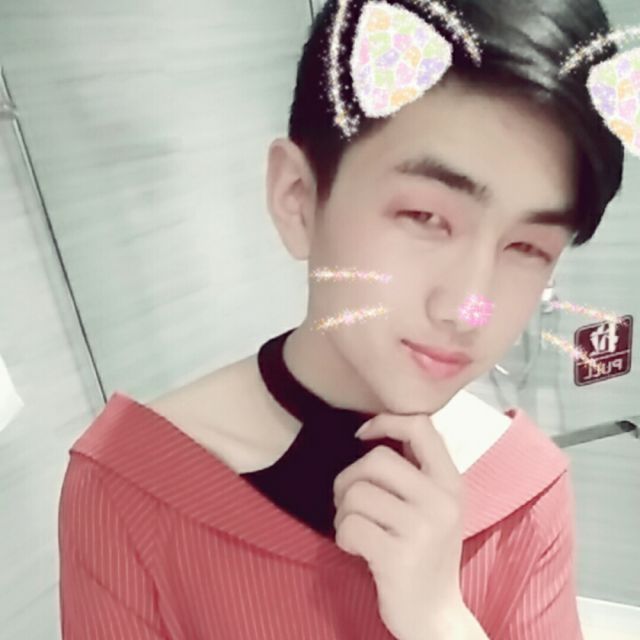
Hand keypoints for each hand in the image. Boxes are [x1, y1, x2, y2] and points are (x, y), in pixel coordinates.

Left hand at [332, 413, 465, 639]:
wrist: (435, 617)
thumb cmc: (425, 553)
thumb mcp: (435, 507)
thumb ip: (415, 470)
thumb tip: (375, 427)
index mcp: (451, 483)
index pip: (421, 427)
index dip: (385, 421)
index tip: (363, 434)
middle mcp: (441, 501)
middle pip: (375, 460)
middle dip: (349, 479)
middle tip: (348, 501)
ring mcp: (421, 530)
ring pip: (356, 494)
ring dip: (343, 513)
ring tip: (355, 529)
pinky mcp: (398, 557)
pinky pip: (349, 526)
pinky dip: (343, 536)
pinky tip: (356, 549)